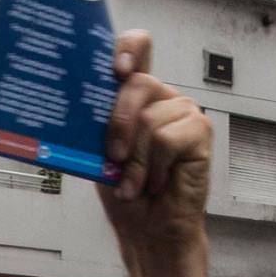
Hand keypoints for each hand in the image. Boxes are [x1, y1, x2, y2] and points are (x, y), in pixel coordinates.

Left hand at [99, 32, 211, 253]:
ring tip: (135, 183)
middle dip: (118, 123)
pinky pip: (167, 138)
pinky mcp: (200, 131)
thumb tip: (75, 103)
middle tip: (113, 158)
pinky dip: (154, 167)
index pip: (138, 48)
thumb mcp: (98, 151)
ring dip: (135, 160)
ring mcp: (182, 111)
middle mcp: (161, 97)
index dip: (129, 47)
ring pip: (150, 119)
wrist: (147, 229)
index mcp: (135, 95)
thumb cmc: (124, 191)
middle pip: (138, 83)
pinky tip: (155, 183)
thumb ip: (97, 122)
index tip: (117, 67)